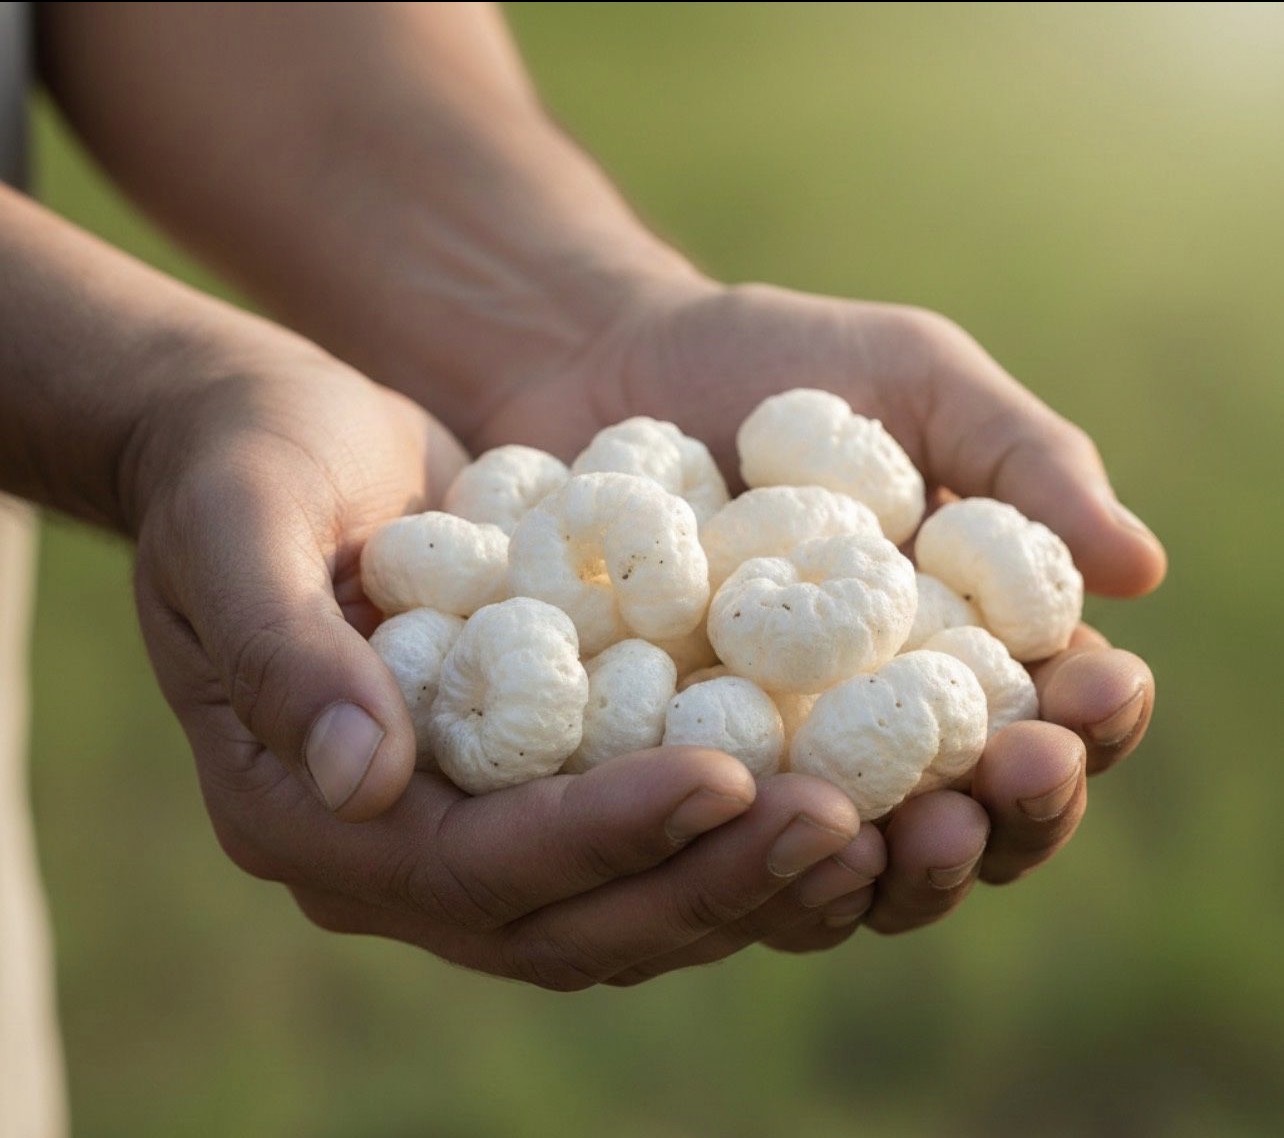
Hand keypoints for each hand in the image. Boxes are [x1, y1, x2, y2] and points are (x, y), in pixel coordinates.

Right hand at [129, 324, 878, 988]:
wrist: (270, 446)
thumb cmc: (240, 466)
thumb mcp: (237, 530)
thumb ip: (285, 653)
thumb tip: (366, 779)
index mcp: (303, 814)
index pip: (471, 867)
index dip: (601, 833)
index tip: (725, 779)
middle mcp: (389, 853)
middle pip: (568, 916)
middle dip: (706, 878)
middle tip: (840, 825)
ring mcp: (465, 828)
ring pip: (623, 901)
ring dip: (744, 875)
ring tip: (870, 824)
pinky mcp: (530, 785)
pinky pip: (643, 839)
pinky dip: (734, 830)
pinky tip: (836, 789)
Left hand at [463, 280, 1165, 961]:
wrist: (603, 363)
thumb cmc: (776, 361)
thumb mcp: (915, 378)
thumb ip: (1023, 462)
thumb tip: (1143, 570)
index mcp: (959, 643)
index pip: (1052, 717)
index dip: (1090, 722)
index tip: (1096, 696)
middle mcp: (872, 725)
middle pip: (965, 815)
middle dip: (1007, 814)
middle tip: (1011, 780)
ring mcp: (768, 756)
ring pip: (850, 858)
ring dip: (895, 868)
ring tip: (905, 834)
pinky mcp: (663, 766)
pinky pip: (711, 835)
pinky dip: (743, 851)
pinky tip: (755, 828)